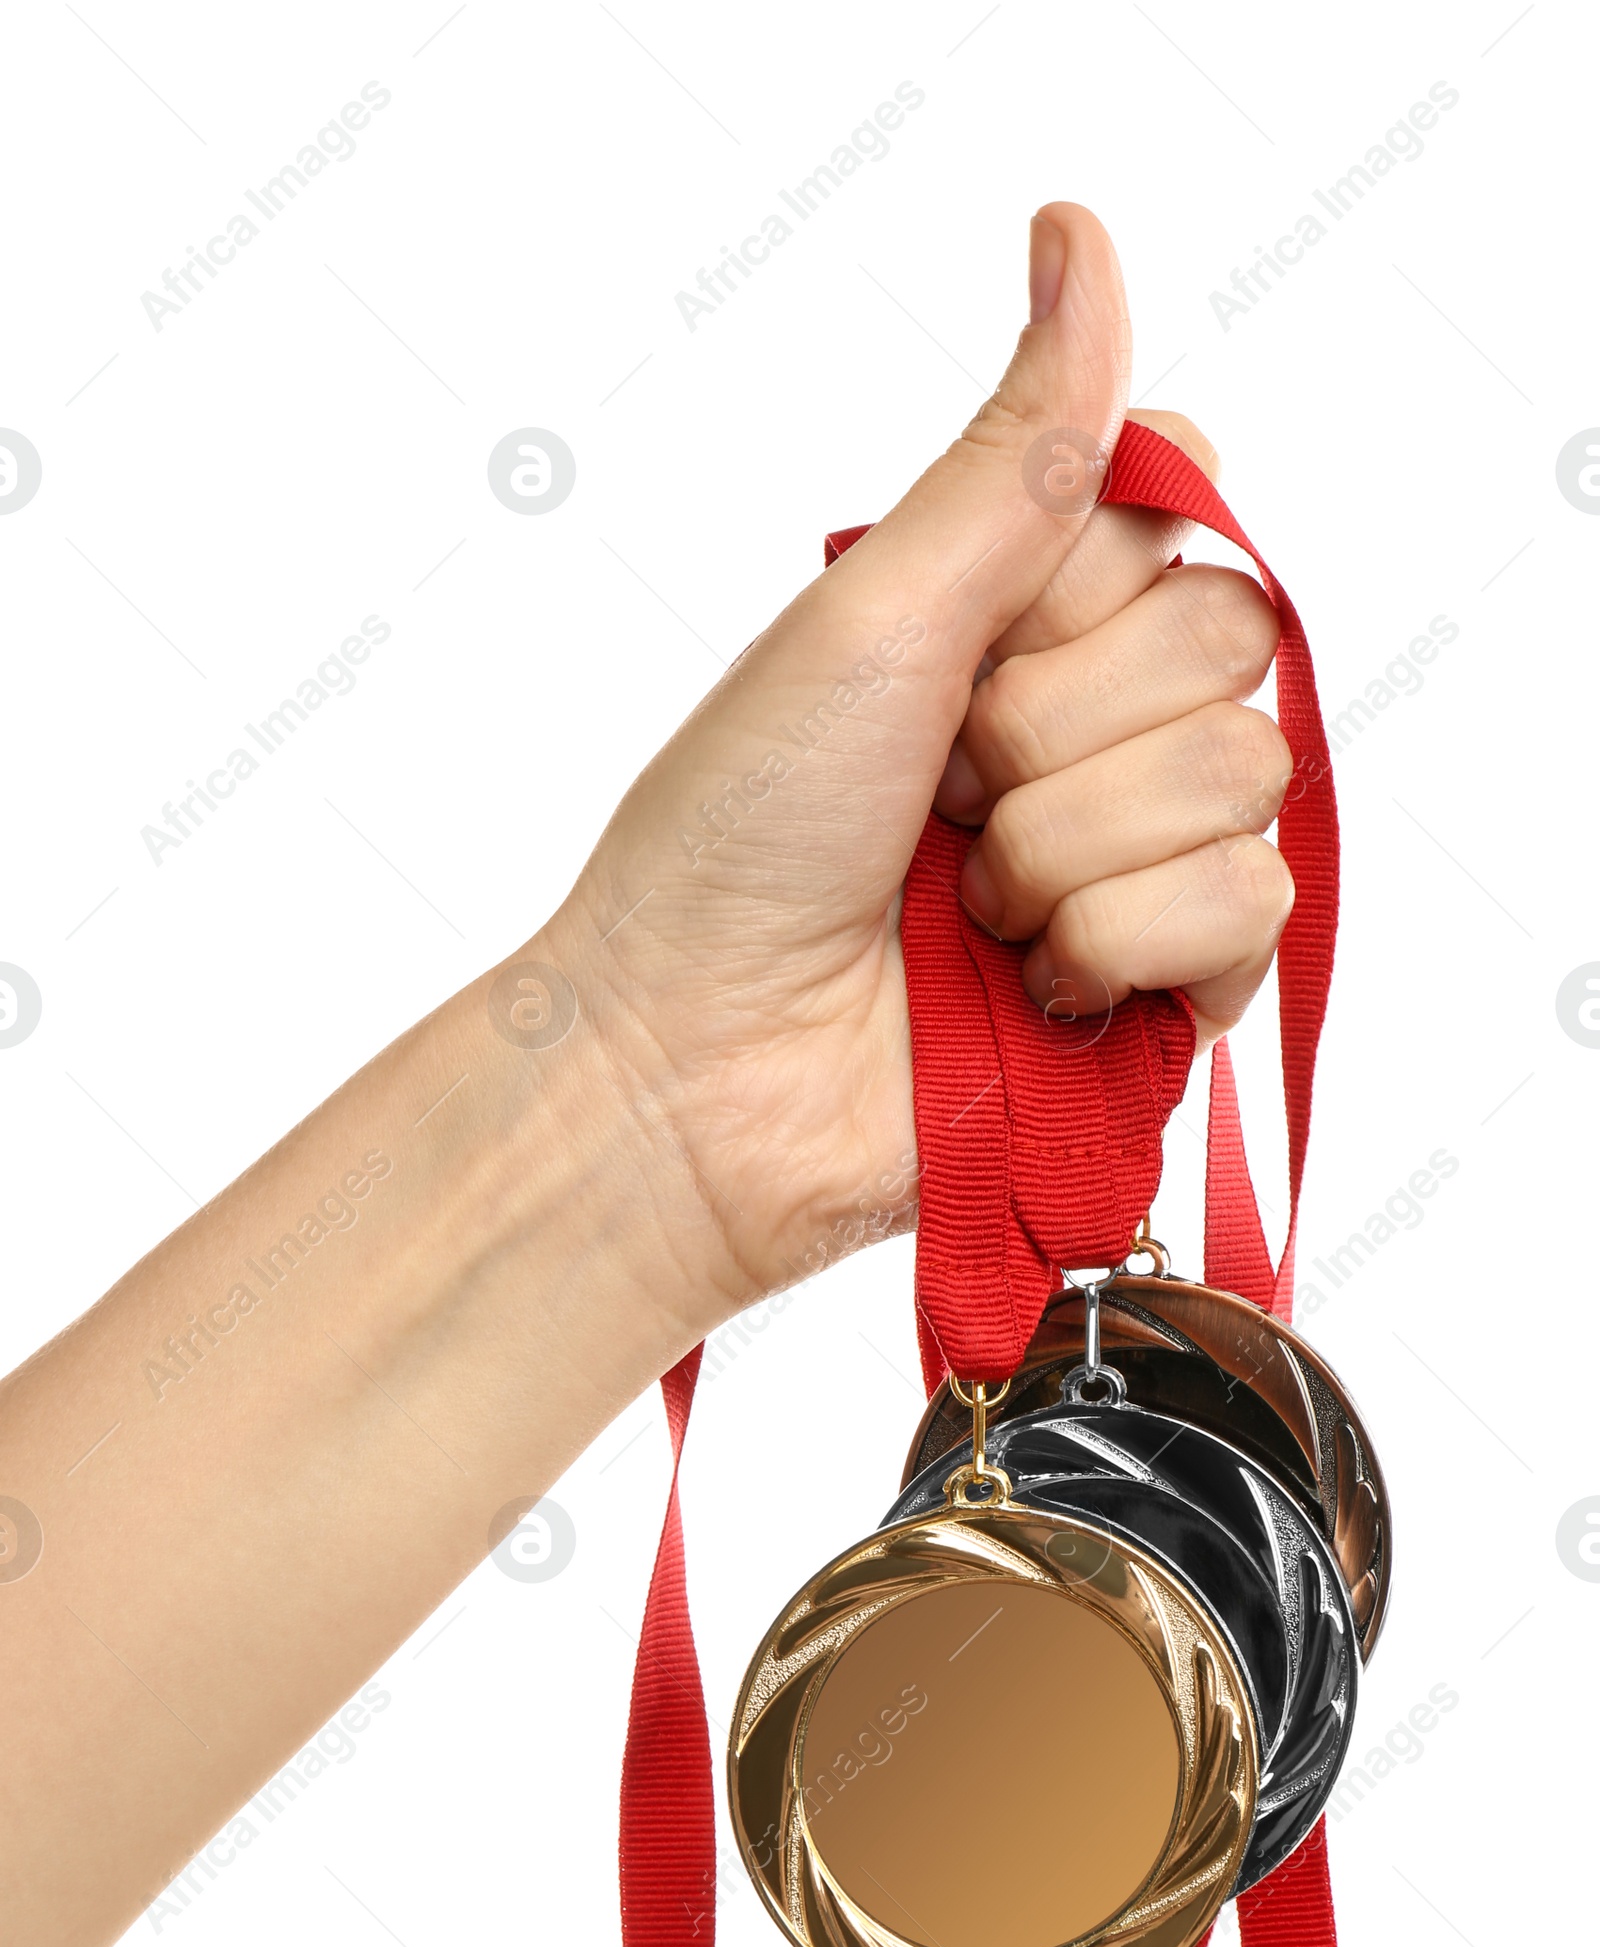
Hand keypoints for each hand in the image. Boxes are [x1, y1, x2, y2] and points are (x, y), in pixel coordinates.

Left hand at [546, 204, 1291, 1319]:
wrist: (696, 1069)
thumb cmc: (739, 842)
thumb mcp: (875, 613)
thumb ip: (1017, 452)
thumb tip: (1080, 237)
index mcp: (1020, 620)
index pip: (1175, 514)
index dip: (1083, 584)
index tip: (969, 647)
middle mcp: (1094, 729)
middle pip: (1224, 646)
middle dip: (1054, 729)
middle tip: (941, 794)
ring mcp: (1137, 859)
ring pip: (1243, 779)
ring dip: (1067, 849)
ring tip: (962, 904)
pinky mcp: (1167, 987)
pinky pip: (1251, 912)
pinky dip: (1118, 944)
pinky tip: (1028, 982)